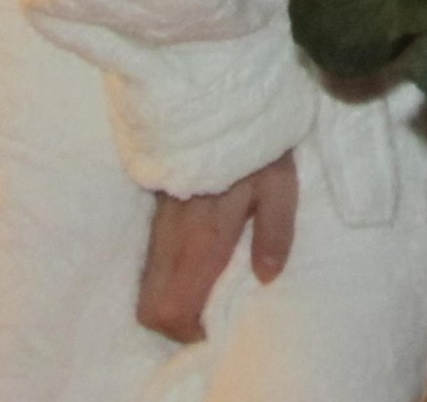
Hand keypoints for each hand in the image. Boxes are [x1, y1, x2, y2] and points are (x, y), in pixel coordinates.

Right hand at [136, 151, 298, 342]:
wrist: (214, 95)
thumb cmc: (252, 141)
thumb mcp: (279, 183)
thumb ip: (275, 231)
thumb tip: (267, 277)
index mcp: (202, 237)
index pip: (173, 309)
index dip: (190, 331)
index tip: (216, 326)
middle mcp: (171, 237)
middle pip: (150, 307)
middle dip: (176, 324)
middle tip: (210, 317)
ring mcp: (159, 223)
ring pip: (147, 285)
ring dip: (172, 301)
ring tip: (208, 293)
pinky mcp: (157, 210)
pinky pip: (152, 261)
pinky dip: (167, 278)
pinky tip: (197, 265)